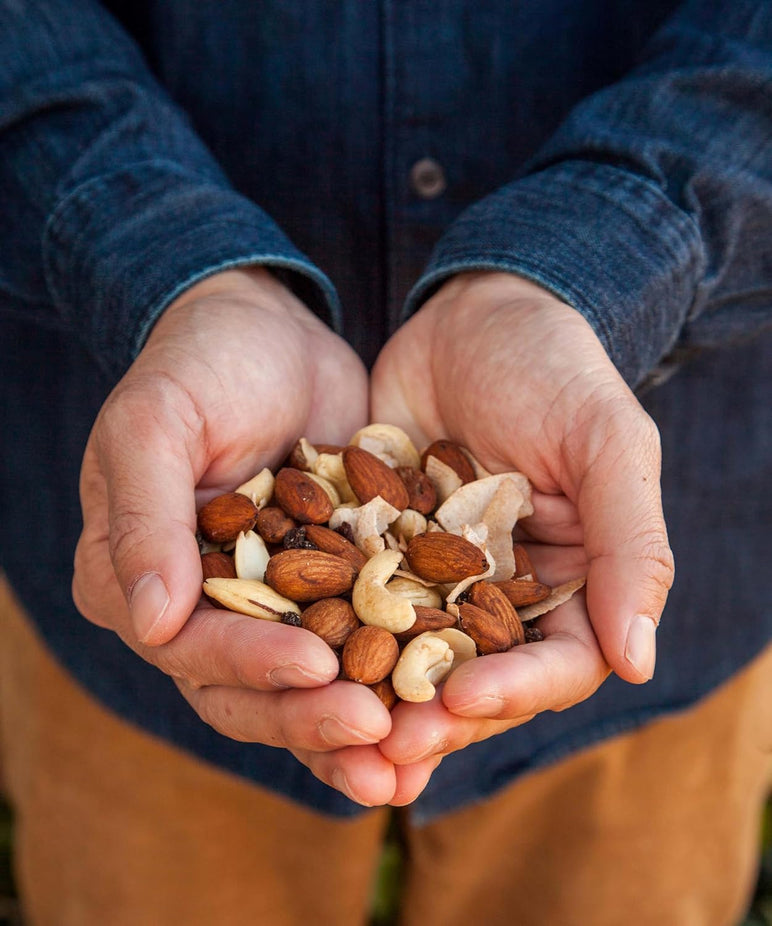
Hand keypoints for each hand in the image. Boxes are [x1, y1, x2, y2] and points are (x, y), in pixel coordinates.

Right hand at [72, 267, 408, 804]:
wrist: (270, 332)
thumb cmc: (200, 364)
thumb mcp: (156, 422)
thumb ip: (146, 517)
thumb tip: (149, 622)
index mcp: (138, 578)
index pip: (189, 644)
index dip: (249, 663)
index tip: (313, 668)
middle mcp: (197, 608)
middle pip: (246, 688)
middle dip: (310, 717)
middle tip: (376, 736)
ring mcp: (266, 605)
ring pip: (304, 687)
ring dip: (352, 730)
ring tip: (409, 766)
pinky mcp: (328, 589)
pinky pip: (357, 645)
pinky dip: (391, 682)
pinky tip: (437, 714)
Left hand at [370, 271, 673, 766]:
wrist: (473, 311)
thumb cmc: (556, 368)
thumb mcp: (606, 445)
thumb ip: (630, 548)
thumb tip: (639, 662)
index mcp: (569, 582)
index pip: (555, 662)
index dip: (515, 690)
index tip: (465, 699)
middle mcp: (500, 593)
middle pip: (473, 677)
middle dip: (433, 715)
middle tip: (383, 748)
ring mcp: (432, 575)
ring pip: (406, 655)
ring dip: (373, 697)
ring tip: (335, 731)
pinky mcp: (375, 548)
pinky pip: (349, 601)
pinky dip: (326, 634)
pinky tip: (291, 661)